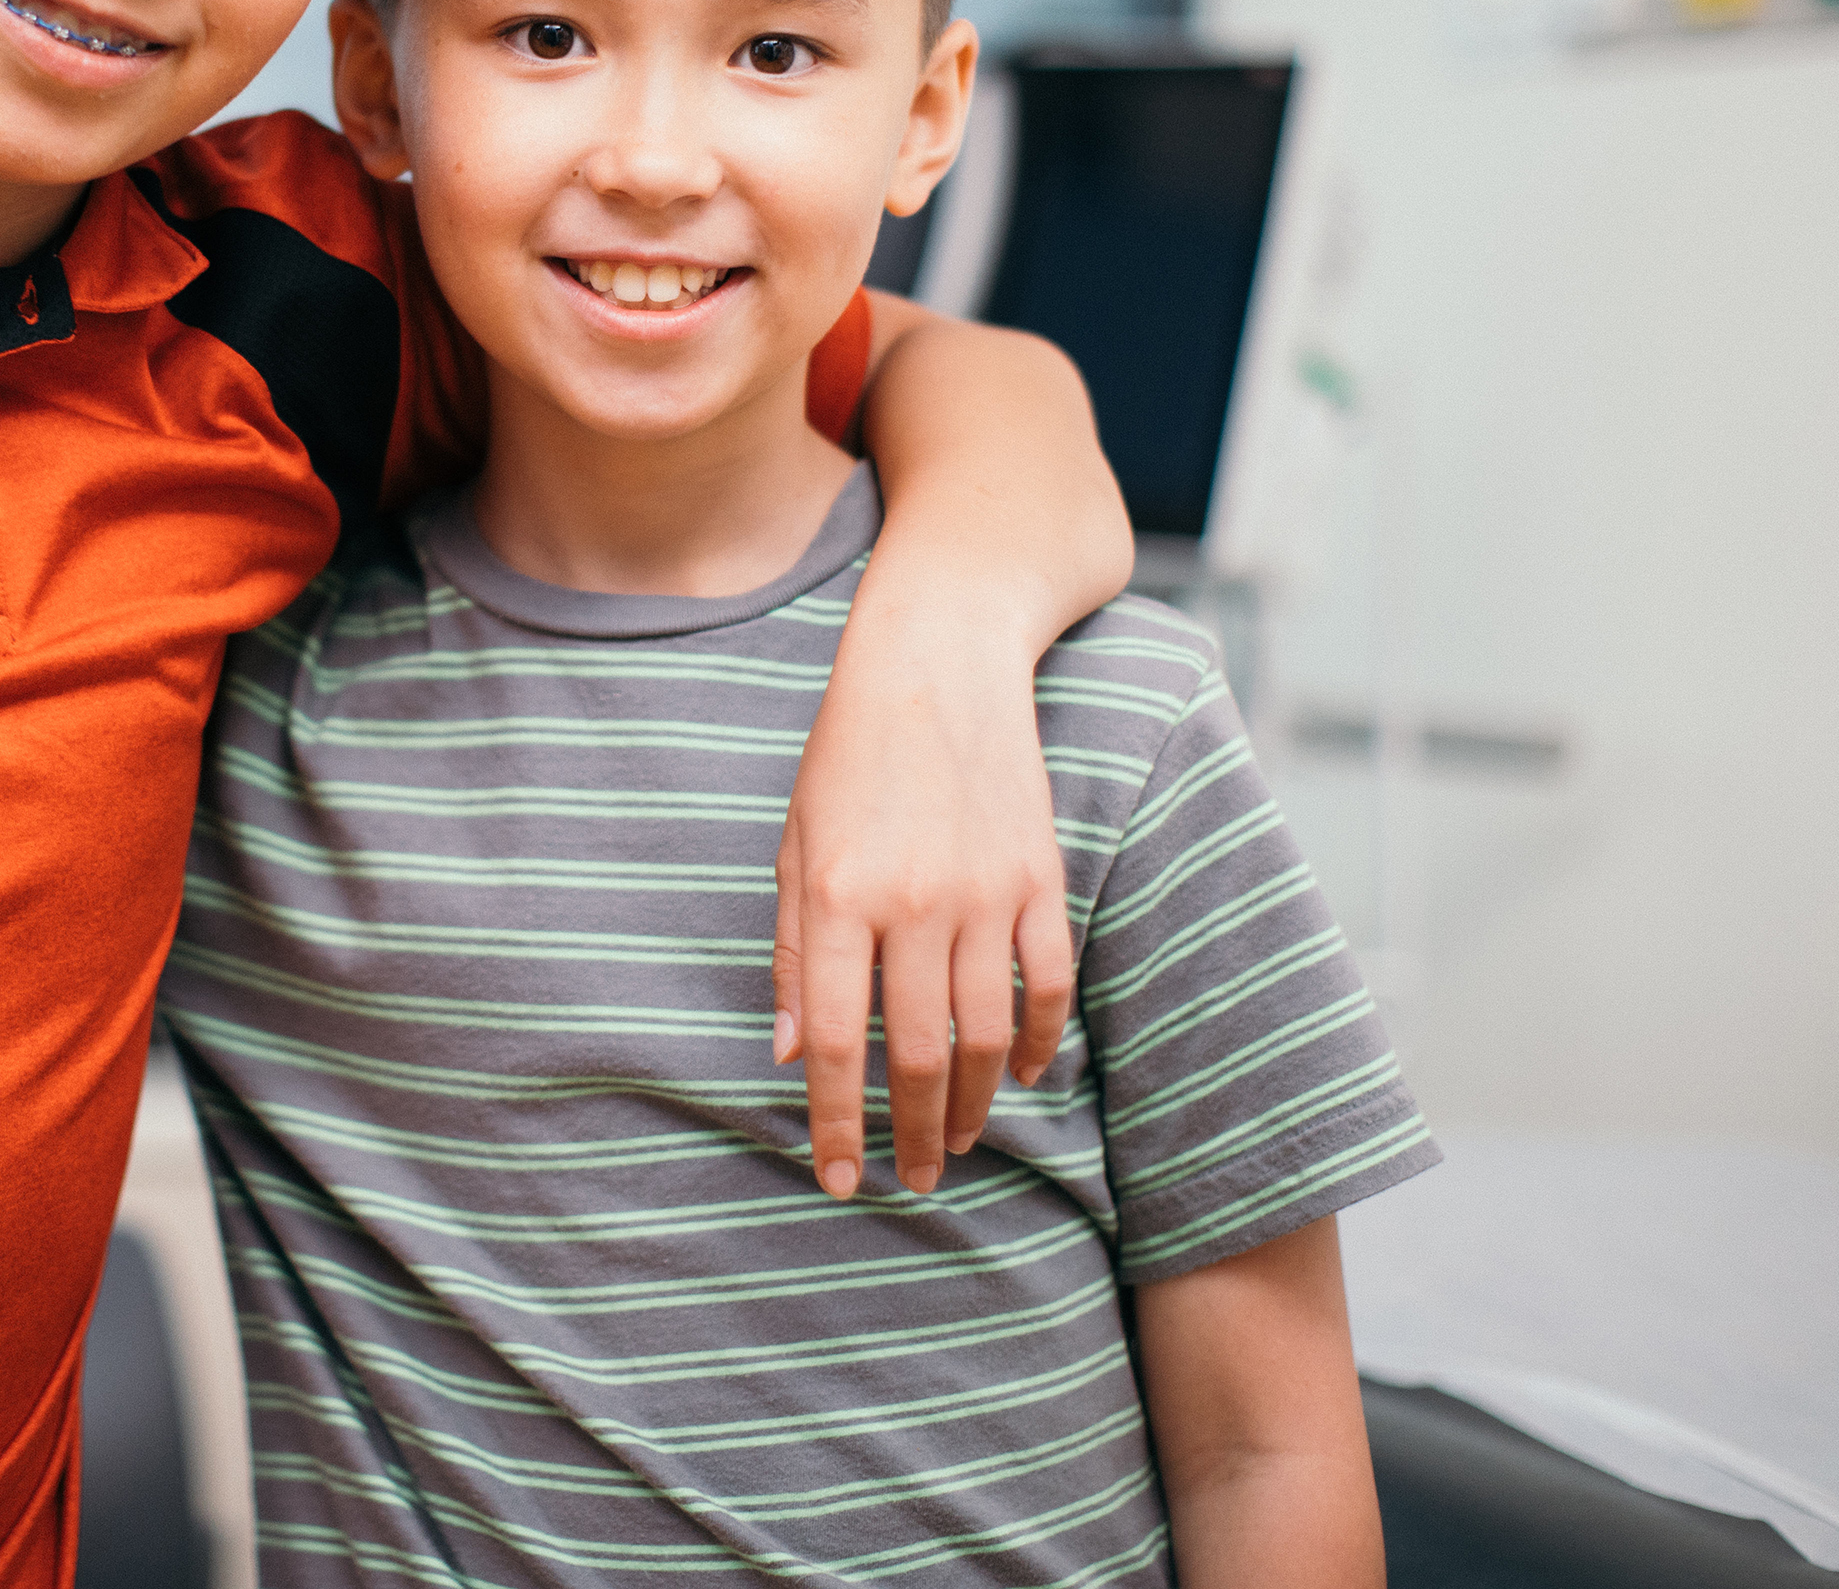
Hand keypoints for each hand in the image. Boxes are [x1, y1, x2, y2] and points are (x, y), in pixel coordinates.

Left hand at [773, 553, 1076, 1200]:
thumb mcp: (794, 844)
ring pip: (987, 1034)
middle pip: (919, 1055)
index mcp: (840, 897)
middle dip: (914, 1132)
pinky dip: (1037, 1040)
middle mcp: (915, 904)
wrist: (940, 658)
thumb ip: (795, 952)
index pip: (838, 1043)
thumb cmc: (848, 753)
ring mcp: (987, 893)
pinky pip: (1046, 984)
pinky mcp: (1040, 878)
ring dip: (974, 1102)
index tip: (838, 1178)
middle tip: (915, 1179)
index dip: (837, 1123)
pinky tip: (1021, 1074)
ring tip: (960, 1141)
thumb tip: (792, 1055)